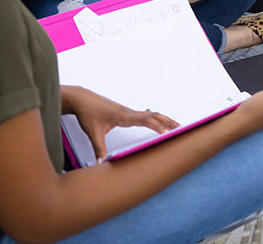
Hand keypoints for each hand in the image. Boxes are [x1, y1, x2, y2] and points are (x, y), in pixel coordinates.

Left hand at [61, 86, 178, 160]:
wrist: (82, 99)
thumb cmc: (88, 112)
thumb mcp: (93, 132)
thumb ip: (98, 148)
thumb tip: (100, 164)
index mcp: (123, 116)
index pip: (145, 119)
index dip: (157, 125)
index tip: (168, 132)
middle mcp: (128, 112)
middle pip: (152, 115)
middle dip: (167, 121)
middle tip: (180, 128)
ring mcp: (127, 112)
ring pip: (150, 114)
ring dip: (162, 119)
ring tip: (174, 126)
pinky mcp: (125, 113)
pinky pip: (144, 115)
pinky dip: (154, 119)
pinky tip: (157, 123)